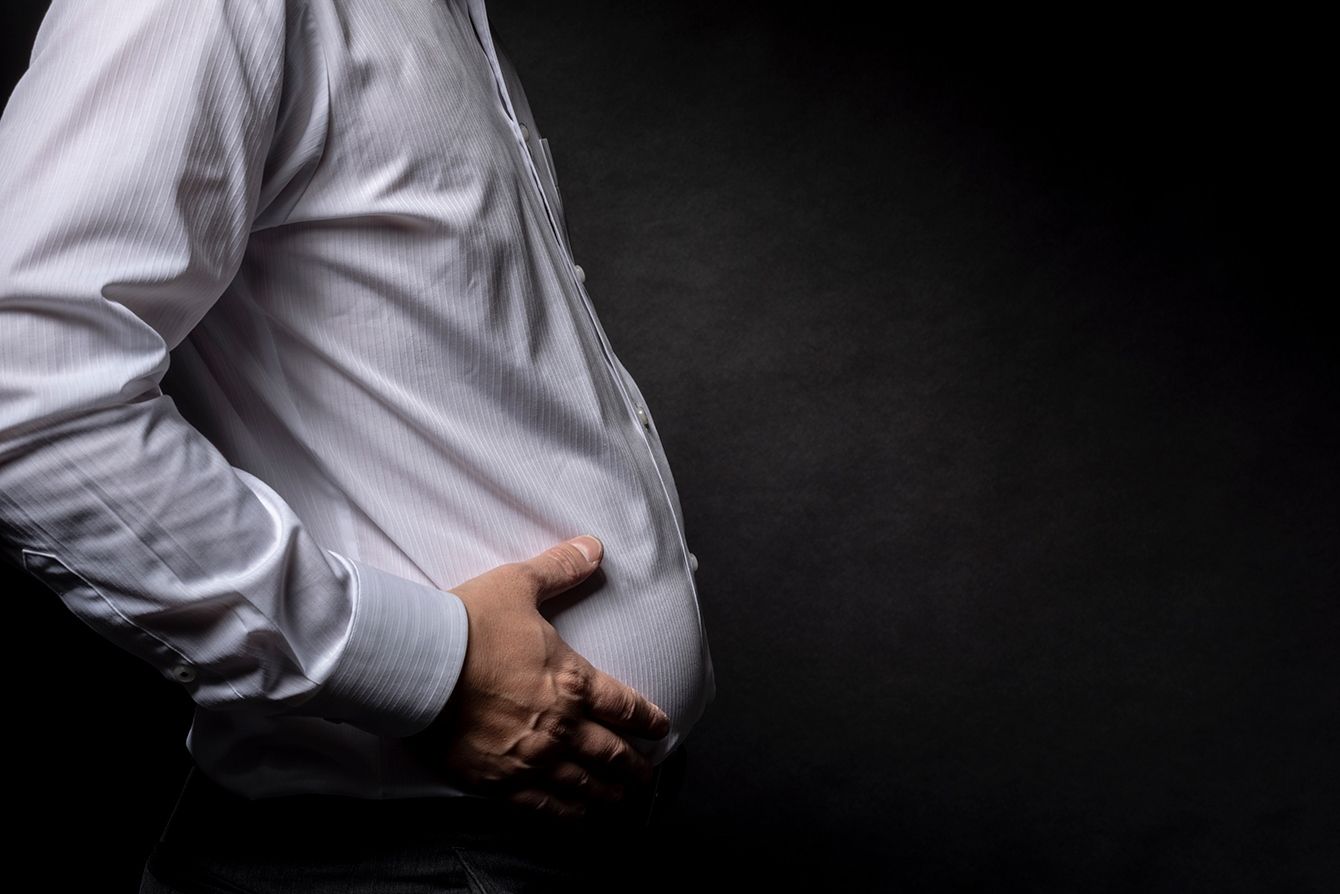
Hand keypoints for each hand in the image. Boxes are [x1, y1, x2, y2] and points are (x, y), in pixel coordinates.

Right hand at [403, 534, 669, 820]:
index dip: (646, 718)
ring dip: (607, 794)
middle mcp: (559, 726)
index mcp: (571, 681)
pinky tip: (577, 820)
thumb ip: (560, 568)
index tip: (661, 727)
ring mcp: (530, 757)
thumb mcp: (519, 584)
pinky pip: (543, 807)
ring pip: (583, 785)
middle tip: (647, 776)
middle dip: (633, 766)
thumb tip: (593, 546)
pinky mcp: (498, 780)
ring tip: (621, 803)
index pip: (623, 705)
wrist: (417, 665)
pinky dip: (566, 815)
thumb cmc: (468, 623)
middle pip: (610, 753)